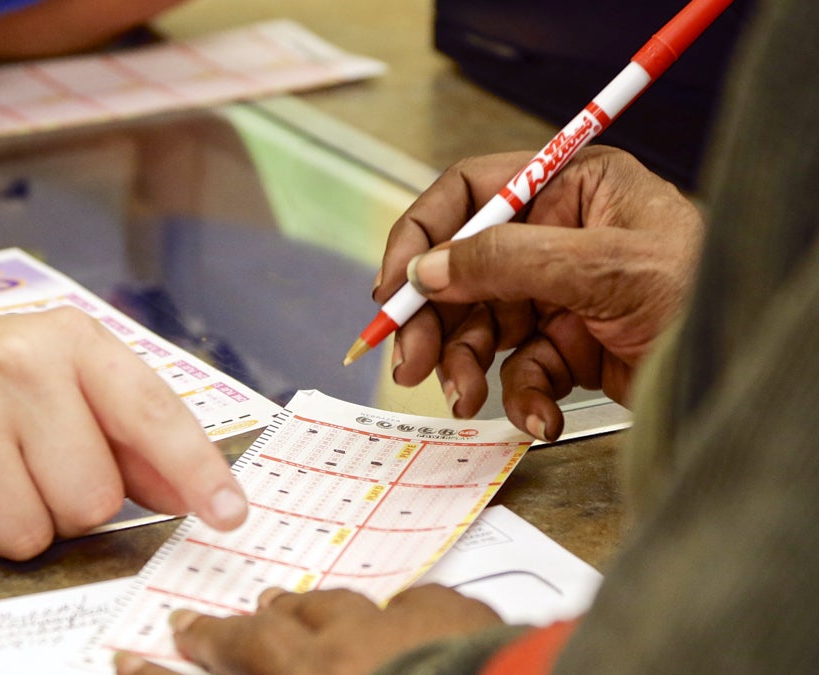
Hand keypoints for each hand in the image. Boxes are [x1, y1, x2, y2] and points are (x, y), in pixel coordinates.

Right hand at [0, 300, 246, 561]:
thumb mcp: (58, 376)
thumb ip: (129, 432)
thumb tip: (191, 492)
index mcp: (65, 340)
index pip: (151, 413)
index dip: (197, 470)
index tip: (228, 512)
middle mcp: (11, 368)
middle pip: (91, 502)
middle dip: (69, 502)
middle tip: (30, 465)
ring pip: (29, 536)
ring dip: (14, 523)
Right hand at [114, 585, 502, 674]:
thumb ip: (293, 660)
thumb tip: (284, 656)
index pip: (227, 667)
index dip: (162, 674)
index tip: (130, 658)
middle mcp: (337, 664)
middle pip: (263, 636)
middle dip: (225, 631)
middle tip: (200, 626)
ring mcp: (393, 633)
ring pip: (328, 606)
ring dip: (300, 609)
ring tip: (280, 603)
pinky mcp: (450, 614)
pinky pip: (413, 599)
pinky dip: (398, 607)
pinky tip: (399, 609)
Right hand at [380, 146, 702, 439]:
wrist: (745, 364)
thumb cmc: (708, 289)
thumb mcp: (605, 266)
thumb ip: (509, 260)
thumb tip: (430, 269)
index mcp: (569, 187)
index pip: (467, 194)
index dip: (421, 236)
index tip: (394, 288)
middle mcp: (558, 236)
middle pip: (463, 270)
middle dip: (434, 320)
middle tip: (411, 363)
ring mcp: (561, 293)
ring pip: (482, 326)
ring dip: (466, 367)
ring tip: (467, 399)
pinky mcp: (570, 345)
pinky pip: (519, 368)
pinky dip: (519, 397)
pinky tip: (537, 414)